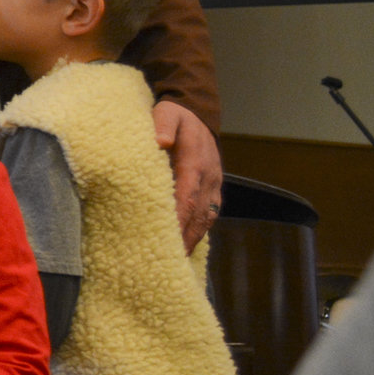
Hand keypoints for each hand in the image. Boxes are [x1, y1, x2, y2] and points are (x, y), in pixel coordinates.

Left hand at [154, 101, 223, 249]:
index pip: (187, 196)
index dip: (179, 218)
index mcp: (195, 162)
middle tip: (169, 260)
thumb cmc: (177, 117)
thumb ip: (163, 125)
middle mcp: (208, 177)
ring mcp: (213, 184)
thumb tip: (159, 141)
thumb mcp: (168, 113)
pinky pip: (208, 213)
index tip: (168, 238)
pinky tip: (187, 245)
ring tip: (177, 260)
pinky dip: (199, 231)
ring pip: (206, 217)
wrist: (199, 114)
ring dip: (193, 239)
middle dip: (186, 237)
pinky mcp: (213, 188)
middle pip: (198, 214)